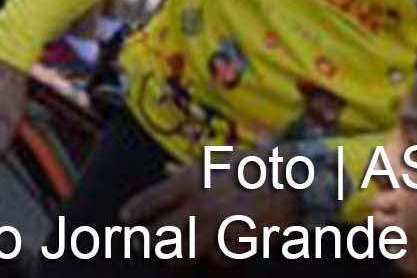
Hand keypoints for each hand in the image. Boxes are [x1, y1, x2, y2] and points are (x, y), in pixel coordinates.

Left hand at [123, 158, 296, 263]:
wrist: (291, 182)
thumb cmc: (252, 167)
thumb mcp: (216, 159)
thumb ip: (188, 169)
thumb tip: (164, 168)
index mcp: (192, 181)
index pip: (153, 199)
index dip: (136, 210)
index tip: (125, 218)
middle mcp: (200, 205)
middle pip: (162, 232)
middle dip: (146, 242)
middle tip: (136, 246)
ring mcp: (218, 227)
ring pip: (185, 252)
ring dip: (175, 256)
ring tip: (169, 258)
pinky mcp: (238, 244)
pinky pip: (219, 258)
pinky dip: (216, 257)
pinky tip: (216, 254)